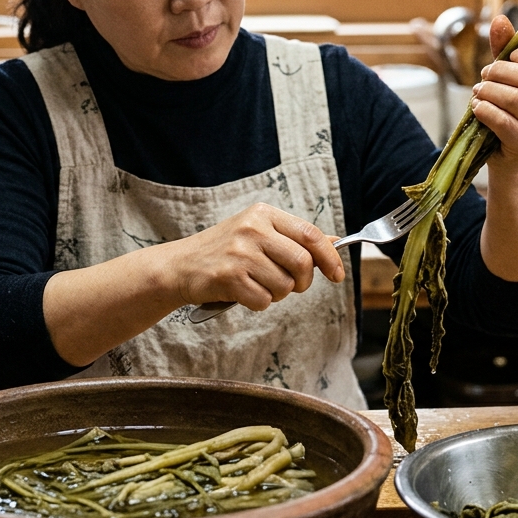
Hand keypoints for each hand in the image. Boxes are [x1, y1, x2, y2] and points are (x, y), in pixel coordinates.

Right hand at [160, 203, 343, 311]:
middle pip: (302, 263)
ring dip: (277, 294)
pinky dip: (258, 303)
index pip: (310, 234)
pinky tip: (243, 292)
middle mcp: (253, 229)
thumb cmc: (224, 251)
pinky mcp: (229, 277)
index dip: (330, 258)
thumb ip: (293, 238)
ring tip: (257, 284)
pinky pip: (264, 301)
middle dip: (302, 282)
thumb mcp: (258, 233)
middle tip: (290, 285)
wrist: (180, 265)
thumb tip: (334, 242)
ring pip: (285, 286)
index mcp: (263, 214)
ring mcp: (240, 253)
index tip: (337, 275)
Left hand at [471, 13, 517, 172]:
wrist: (514, 157)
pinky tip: (478, 107)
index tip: (513, 55)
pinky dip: (484, 110)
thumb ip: (508, 48)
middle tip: (485, 74)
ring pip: (512, 98)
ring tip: (479, 91)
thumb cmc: (515, 110)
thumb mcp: (514, 77)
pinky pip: (502, 120)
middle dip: (499, 71)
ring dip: (487, 91)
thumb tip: (499, 19)